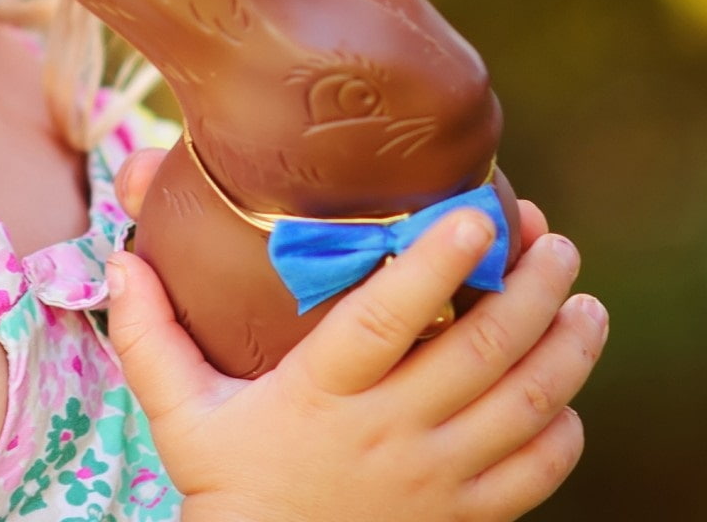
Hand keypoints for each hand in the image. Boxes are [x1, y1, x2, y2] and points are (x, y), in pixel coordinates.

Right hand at [105, 150, 602, 520]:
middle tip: (555, 241)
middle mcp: (391, 435)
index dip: (434, 265)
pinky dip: (562, 429)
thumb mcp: (179, 414)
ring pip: (528, 405)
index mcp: (324, 396)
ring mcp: (437, 480)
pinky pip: (537, 472)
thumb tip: (122, 256)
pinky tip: (565, 392)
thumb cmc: (227, 488)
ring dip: (568, 348)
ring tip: (584, 302)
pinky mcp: (465, 518)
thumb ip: (150, 335)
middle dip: (534, 287)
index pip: (384, 319)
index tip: (475, 215)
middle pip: (484, 351)